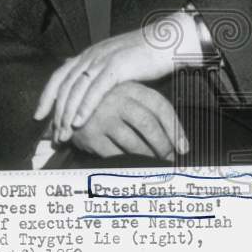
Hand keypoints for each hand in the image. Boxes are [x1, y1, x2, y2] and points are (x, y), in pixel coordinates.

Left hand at [35, 19, 180, 142]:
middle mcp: (89, 56)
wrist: (167, 40)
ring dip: (68, 114)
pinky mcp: (116, 67)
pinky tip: (80, 121)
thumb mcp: (114, 63)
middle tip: (53, 134)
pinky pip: (95, 90)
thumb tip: (86, 89)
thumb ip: (98, 73)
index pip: (58, 77)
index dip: (46, 96)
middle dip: (56, 112)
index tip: (38, 116)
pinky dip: (85, 107)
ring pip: (76, 90)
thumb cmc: (143, 56)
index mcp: (87, 55)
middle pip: (64, 87)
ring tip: (64, 133)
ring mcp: (101, 60)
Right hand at [69, 82, 188, 159]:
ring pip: (134, 143)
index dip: (175, 129)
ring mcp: (100, 117)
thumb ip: (147, 108)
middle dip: (163, 145)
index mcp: (128, 87)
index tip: (183, 148)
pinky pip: (116, 155)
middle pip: (148, 124)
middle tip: (168, 158)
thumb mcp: (125, 95)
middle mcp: (114, 99)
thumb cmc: (105, 103)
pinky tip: (133, 164)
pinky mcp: (90, 135)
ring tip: (153, 163)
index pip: (160, 106)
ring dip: (148, 157)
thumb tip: (180, 140)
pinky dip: (128, 163)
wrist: (68, 106)